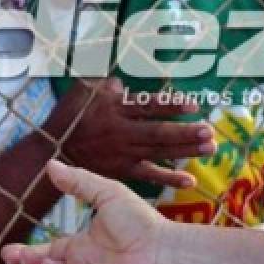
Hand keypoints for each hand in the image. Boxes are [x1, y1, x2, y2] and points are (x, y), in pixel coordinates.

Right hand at [2, 160, 167, 263]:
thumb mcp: (106, 194)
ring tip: (24, 260)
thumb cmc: (142, 224)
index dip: (27, 254)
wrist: (164, 252)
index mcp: (81, 248)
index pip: (46, 253)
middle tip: (9, 256)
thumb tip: (52, 165)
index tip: (10, 249)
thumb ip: (78, 181)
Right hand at [46, 78, 215, 189]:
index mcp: (113, 109)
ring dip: (186, 151)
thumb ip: (105, 85)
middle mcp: (121, 132)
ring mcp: (123, 154)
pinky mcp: (123, 171)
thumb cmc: (68, 118)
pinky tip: (190, 180)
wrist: (53, 152)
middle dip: (185, 133)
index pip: (147, 106)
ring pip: (159, 153)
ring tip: (210, 148)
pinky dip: (169, 178)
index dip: (170, 105)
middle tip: (209, 131)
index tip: (193, 105)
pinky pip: (149, 175)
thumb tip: (123, 82)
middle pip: (158, 133)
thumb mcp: (82, 91)